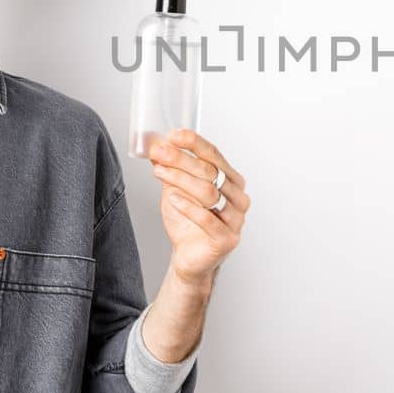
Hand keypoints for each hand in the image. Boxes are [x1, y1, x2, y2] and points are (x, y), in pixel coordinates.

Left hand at [147, 129, 249, 287]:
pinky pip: (208, 219)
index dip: (194, 143)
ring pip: (209, 193)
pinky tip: (173, 199)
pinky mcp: (227, 239)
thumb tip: (154, 144)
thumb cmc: (187, 222)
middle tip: (160, 152)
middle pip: (211, 172)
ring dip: (182, 180)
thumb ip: (170, 168)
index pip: (214, 155)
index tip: (174, 134)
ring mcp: (236, 219)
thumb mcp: (176, 189)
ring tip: (160, 172)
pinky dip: (189, 207)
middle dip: (182, 159)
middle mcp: (239, 197)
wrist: (188, 258)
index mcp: (231, 180)